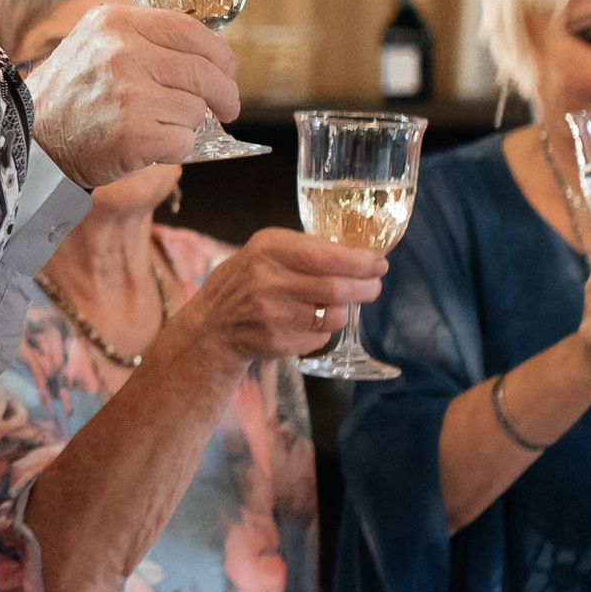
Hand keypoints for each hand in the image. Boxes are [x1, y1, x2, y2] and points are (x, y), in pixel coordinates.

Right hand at [24, 3, 238, 185]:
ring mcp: (129, 94)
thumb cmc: (72, 94)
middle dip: (224, 94)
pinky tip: (149, 145)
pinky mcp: (134, 134)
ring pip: (196, 110)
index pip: (192, 31)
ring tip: (155, 124)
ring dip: (187, 123)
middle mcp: (123, 53)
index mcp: (117, 22)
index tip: (227, 71)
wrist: (31, 139)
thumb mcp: (97, 42)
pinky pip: (184, 141)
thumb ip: (146, 37)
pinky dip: (175, 148)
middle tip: (226, 108)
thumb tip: (211, 55)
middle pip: (205, 73)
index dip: (220, 54)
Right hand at [185, 229, 385, 368]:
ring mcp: (273, 314)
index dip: (359, 261)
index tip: (379, 263)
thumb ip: (304, 249)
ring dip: (343, 310)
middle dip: (365, 288)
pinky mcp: (278, 342)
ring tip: (336, 305)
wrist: (211, 327)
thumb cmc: (246, 282)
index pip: (326, 255)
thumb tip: (358, 253)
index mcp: (268, 250)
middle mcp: (268, 280)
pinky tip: (307, 322)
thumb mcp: (265, 251)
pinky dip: (323, 330)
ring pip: (333, 315)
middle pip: (336, 287)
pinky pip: (320, 336)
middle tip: (374, 286)